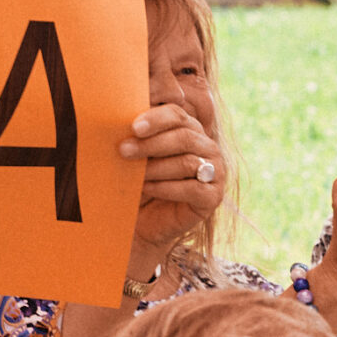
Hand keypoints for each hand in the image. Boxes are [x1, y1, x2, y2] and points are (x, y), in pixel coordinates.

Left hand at [120, 103, 225, 266]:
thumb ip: (137, 136)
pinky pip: (193, 189)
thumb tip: (121, 119)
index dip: (155, 119)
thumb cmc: (138, 181)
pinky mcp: (213, 197)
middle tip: (124, 150)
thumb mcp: (137, 156)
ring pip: (188, 162)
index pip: (177, 115)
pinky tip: (148, 189)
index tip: (133, 127)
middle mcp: (207, 148)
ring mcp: (215, 172)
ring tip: (134, 175)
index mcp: (190, 129)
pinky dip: (167, 188)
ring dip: (156, 168)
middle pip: (184, 137)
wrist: (142, 222)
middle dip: (151, 144)